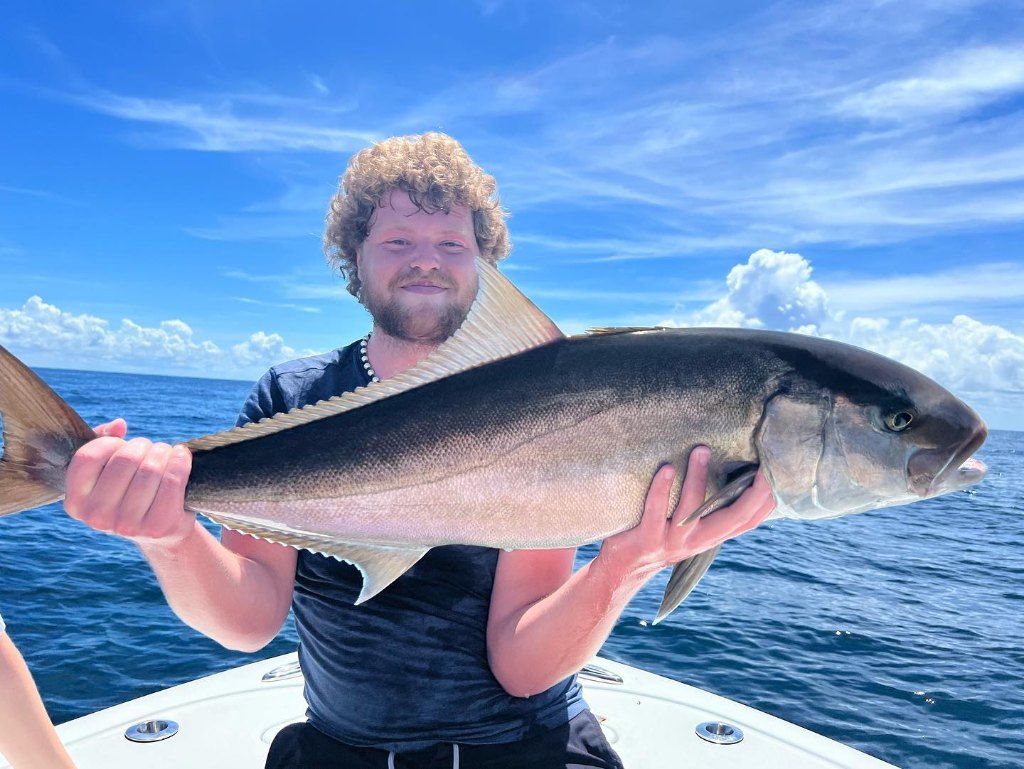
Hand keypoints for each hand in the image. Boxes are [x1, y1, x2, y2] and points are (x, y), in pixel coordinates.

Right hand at [64, 419, 194, 546]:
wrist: (159, 530)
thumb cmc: (130, 491)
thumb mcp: (107, 471)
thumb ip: (103, 442)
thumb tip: (118, 425)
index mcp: (76, 501)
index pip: (88, 457)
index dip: (110, 443)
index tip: (122, 444)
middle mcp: (96, 517)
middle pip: (126, 459)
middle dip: (144, 445)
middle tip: (152, 448)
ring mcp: (126, 526)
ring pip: (151, 469)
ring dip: (164, 452)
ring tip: (167, 453)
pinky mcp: (157, 527)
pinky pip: (172, 482)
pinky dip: (180, 462)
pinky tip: (181, 457)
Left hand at [597, 446, 774, 578]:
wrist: (624, 568)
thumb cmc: (660, 533)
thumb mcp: (691, 526)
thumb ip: (711, 507)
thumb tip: (732, 469)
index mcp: (713, 535)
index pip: (751, 518)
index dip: (770, 498)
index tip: (783, 471)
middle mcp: (699, 541)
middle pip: (736, 517)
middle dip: (754, 490)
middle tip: (763, 460)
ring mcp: (674, 542)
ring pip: (693, 509)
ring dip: (697, 476)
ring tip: (701, 449)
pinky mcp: (648, 540)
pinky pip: (657, 511)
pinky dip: (662, 489)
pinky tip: (667, 468)